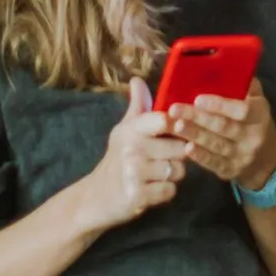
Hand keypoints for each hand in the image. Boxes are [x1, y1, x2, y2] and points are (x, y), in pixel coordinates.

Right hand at [79, 79, 191, 230]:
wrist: (95, 196)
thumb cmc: (116, 158)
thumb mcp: (124, 129)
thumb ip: (138, 105)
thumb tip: (137, 79)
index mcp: (131, 129)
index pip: (165, 120)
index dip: (179, 125)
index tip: (178, 131)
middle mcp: (132, 148)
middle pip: (180, 148)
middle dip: (178, 156)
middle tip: (163, 159)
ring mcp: (134, 173)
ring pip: (178, 171)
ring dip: (172, 175)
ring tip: (156, 174)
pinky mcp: (138, 196)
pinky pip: (170, 191)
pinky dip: (165, 192)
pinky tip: (151, 189)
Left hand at [168, 81, 275, 191]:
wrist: (268, 162)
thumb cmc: (258, 124)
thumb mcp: (259, 104)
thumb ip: (247, 87)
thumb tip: (229, 66)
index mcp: (259, 116)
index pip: (241, 110)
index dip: (220, 104)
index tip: (198, 97)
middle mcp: (252, 137)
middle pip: (223, 127)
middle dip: (197, 117)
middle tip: (175, 109)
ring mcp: (241, 156)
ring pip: (215, 145)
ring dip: (193, 134)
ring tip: (175, 125)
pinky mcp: (229, 171)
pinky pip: (213, 163)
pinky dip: (199, 156)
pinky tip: (186, 147)